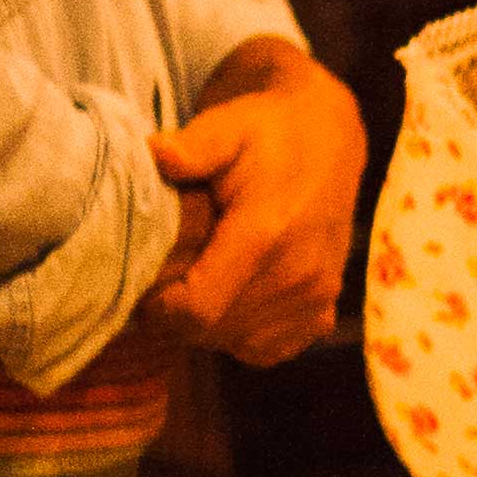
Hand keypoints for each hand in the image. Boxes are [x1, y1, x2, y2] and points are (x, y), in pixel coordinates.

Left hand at [140, 43, 365, 365]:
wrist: (329, 141)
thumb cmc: (265, 133)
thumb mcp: (226, 127)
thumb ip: (192, 147)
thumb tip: (153, 154)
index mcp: (266, 234)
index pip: (199, 309)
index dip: (162, 308)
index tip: (147, 285)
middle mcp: (297, 274)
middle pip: (213, 332)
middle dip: (180, 317)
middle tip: (165, 281)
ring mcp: (315, 297)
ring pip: (239, 344)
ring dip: (210, 327)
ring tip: (199, 284)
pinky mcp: (324, 312)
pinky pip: (269, 349)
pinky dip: (244, 335)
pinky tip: (234, 300)